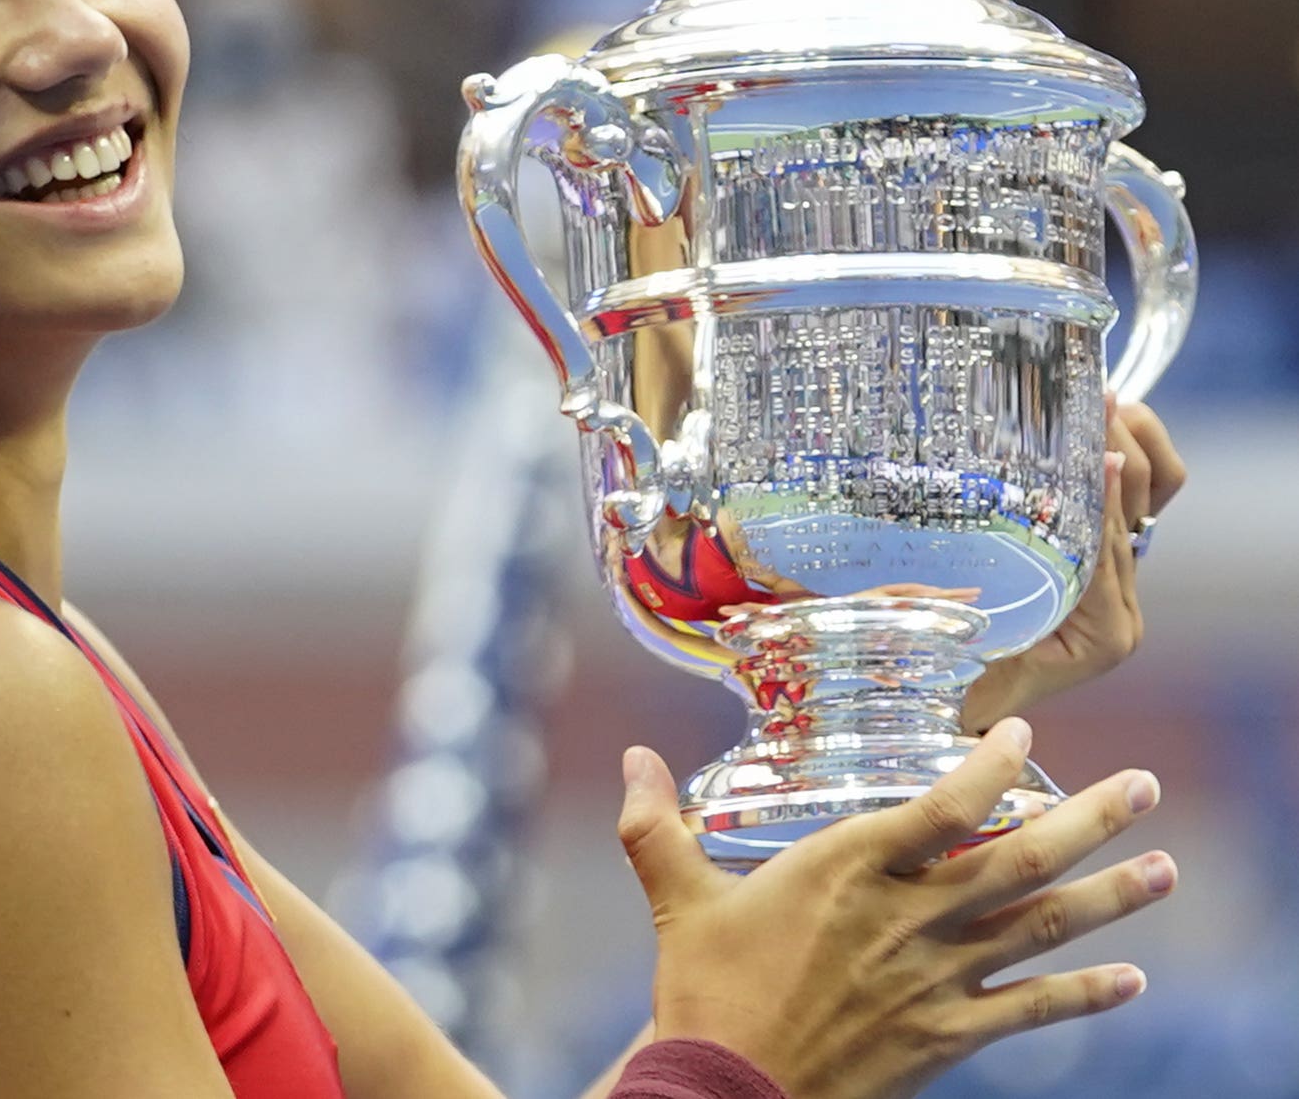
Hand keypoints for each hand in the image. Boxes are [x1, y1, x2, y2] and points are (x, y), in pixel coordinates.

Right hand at [617, 718, 1173, 1098]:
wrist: (728, 1090)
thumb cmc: (703, 990)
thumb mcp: (675, 895)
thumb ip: (655, 823)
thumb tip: (632, 757)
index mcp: (846, 870)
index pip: (940, 805)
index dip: (990, 767)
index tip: (1023, 734)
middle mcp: (906, 917)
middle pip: (1018, 857)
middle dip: (1090, 819)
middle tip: (1145, 785)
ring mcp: (934, 979)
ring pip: (1041, 926)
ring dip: (1111, 896)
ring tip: (1166, 867)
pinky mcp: (946, 1035)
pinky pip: (1032, 1010)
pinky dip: (1085, 994)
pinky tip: (1128, 978)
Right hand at [963, 399, 1186, 729]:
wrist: (969, 705)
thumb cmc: (962, 687)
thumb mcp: (967, 656)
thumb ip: (968, 626)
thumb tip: (930, 588)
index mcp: (1104, 633)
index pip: (1105, 548)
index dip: (1100, 499)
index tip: (1098, 454)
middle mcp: (1121, 608)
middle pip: (1131, 516)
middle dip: (1117, 456)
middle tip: (1097, 402)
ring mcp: (1116, 586)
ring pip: (1141, 505)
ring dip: (1125, 450)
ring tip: (1101, 401)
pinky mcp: (1103, 567)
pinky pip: (1128, 507)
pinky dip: (1120, 465)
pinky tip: (1100, 426)